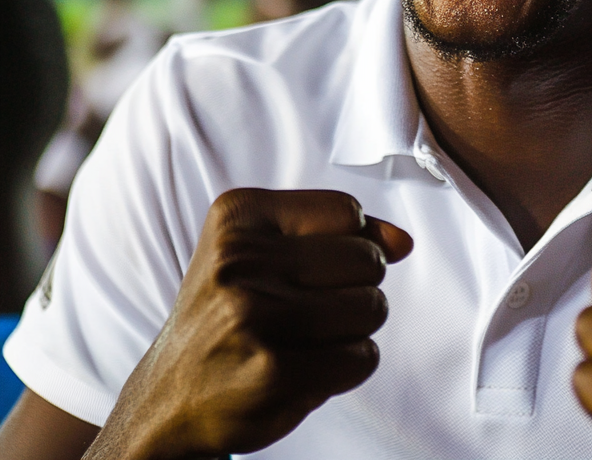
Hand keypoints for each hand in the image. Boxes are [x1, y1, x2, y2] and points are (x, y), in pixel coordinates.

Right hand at [85, 188, 412, 459]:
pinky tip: (306, 368)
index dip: (350, 243)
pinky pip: (362, 357)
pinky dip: (348, 365)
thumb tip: (404, 242)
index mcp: (238, 216)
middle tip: (310, 308)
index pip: (348, 211)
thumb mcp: (268, 251)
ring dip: (354, 329)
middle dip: (357, 287)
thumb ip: (343, 235)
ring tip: (307, 338)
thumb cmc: (232, 313)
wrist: (168, 398)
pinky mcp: (272, 370)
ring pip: (372, 307)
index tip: (313, 266)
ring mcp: (254, 314)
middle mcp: (241, 259)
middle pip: (368, 260)